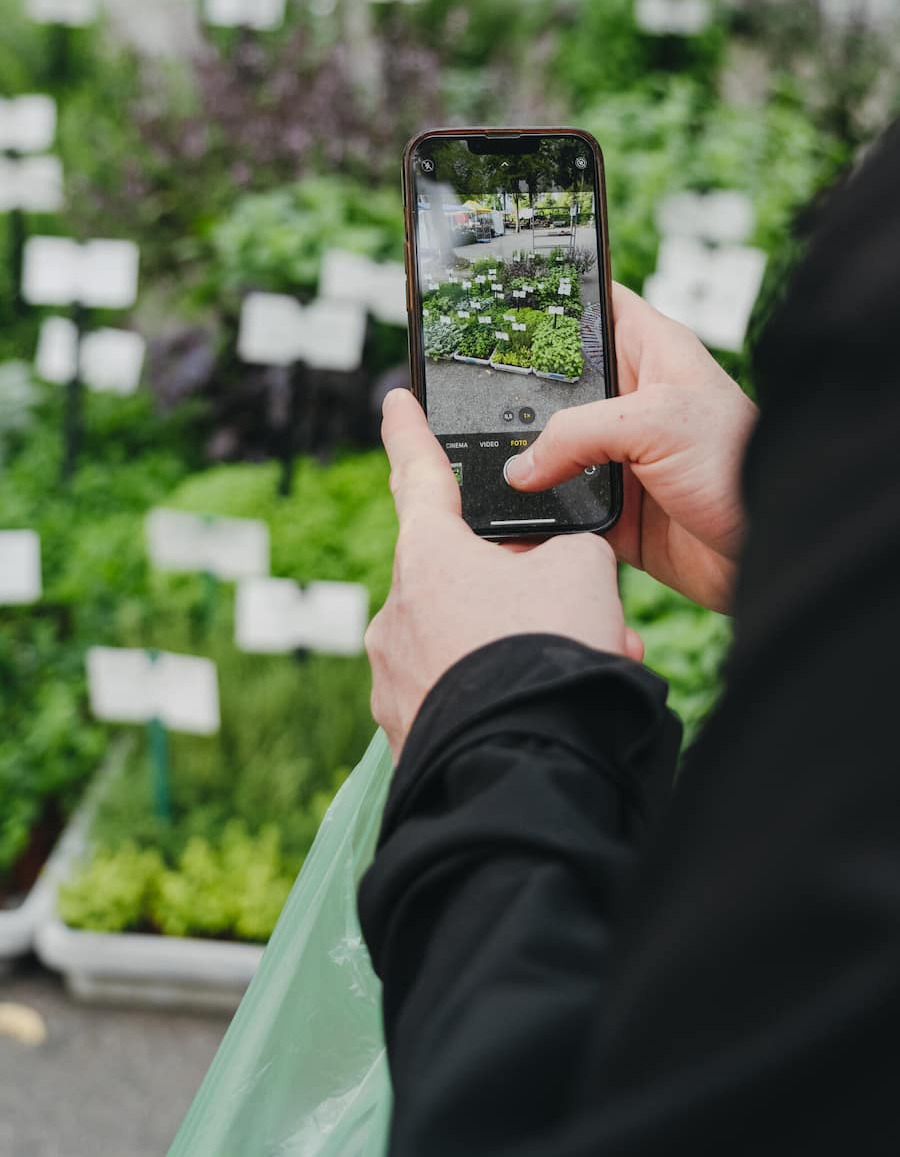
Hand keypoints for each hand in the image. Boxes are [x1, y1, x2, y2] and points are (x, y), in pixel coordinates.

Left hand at [366, 389, 640, 761]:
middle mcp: (395, 612)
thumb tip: (552, 572)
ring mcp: (394, 675)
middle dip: (523, 593)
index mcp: (428, 556)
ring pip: (469, 643)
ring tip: (582, 669)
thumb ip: (562, 550)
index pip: (420, 475)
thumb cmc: (547, 651)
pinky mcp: (403, 729)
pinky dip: (503, 692)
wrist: (524, 765)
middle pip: (462, 579)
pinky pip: (460, 693)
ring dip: (523, 649)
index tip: (393, 402)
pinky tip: (548, 709)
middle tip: (580, 615)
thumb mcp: (581, 570)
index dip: (410, 433)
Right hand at [505, 283, 757, 613]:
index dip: (549, 299)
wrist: (766, 555)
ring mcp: (619, 456)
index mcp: (650, 354)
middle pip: (555, 385)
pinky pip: (559, 507)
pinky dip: (534, 514)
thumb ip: (578, 431)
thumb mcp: (657, 422)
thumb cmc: (738, 466)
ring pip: (549, 450)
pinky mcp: (613, 509)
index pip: (592, 307)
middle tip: (464, 395)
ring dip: (520, 461)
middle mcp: (630, 401)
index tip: (495, 298)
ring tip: (474, 459)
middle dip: (513, 393)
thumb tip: (521, 466)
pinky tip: (506, 516)